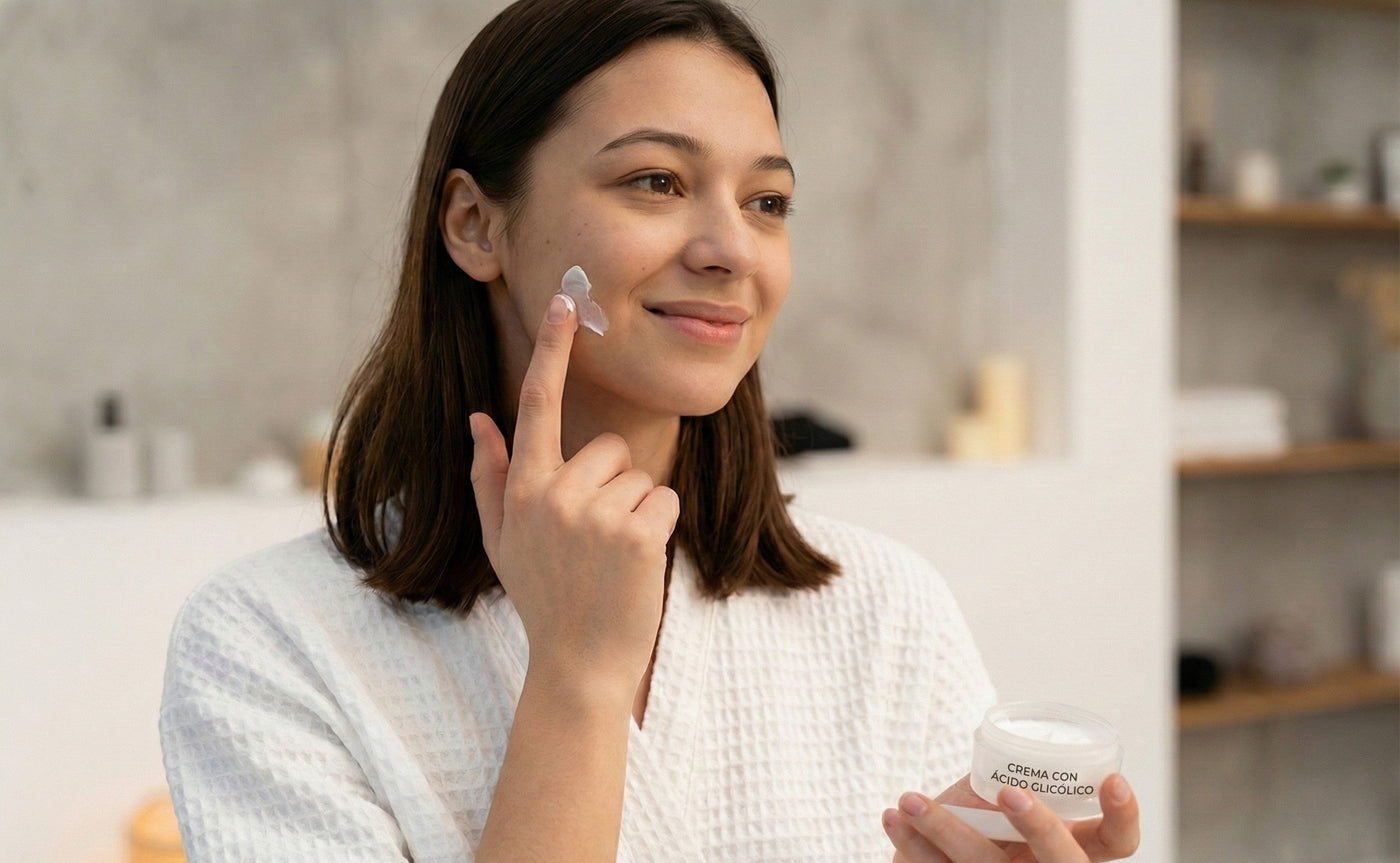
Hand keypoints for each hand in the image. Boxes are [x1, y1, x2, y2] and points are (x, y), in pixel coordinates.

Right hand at [469, 292, 680, 701]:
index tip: (567, 303)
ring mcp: (595, 512)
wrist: (579, 664)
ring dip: (637, 511)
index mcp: (523, 488)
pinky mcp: (637, 530)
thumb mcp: (502, 539)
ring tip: (613, 558)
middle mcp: (554, 492)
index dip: (554, 351)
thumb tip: (478, 420)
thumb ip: (490, 475)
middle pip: (610, 447)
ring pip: (641, 475)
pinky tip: (636, 564)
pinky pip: (665, 498)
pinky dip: (660, 526)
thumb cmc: (543, 598)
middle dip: (613, 485)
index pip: (537, 405)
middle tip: (596, 541)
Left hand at [881, 774, 1139, 862]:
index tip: (1111, 779)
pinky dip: (908, 843)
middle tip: (1008, 791)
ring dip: (942, 829)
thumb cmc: (979, 820)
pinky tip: (893, 817)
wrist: (937, 856)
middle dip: (1040, 827)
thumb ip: (1013, 772)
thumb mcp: (1006, 798)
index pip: (1117, 842)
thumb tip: (1012, 738)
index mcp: (1071, 848)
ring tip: (908, 800)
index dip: (1123, 815)